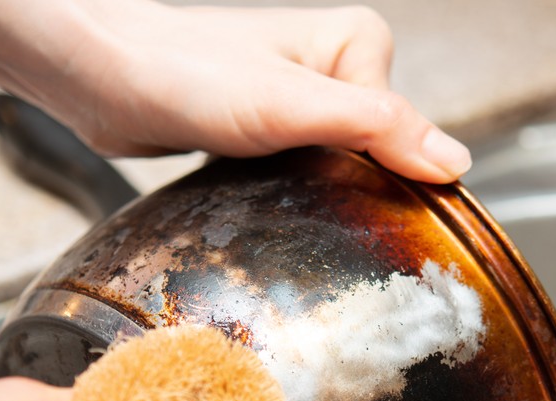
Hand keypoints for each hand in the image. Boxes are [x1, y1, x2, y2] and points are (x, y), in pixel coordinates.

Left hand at [0, 0, 470, 182]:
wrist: (102, 80)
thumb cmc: (184, 75)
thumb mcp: (293, 107)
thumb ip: (378, 129)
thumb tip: (453, 162)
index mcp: (358, 45)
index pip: (408, 133)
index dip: (383, 175)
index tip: (341, 193)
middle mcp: (334, 69)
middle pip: (377, 156)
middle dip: (346, 188)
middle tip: (296, 193)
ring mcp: (301, 101)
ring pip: (341, 170)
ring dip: (317, 196)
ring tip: (275, 194)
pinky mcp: (269, 131)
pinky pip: (305, 175)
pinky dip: (293, 196)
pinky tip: (268, 201)